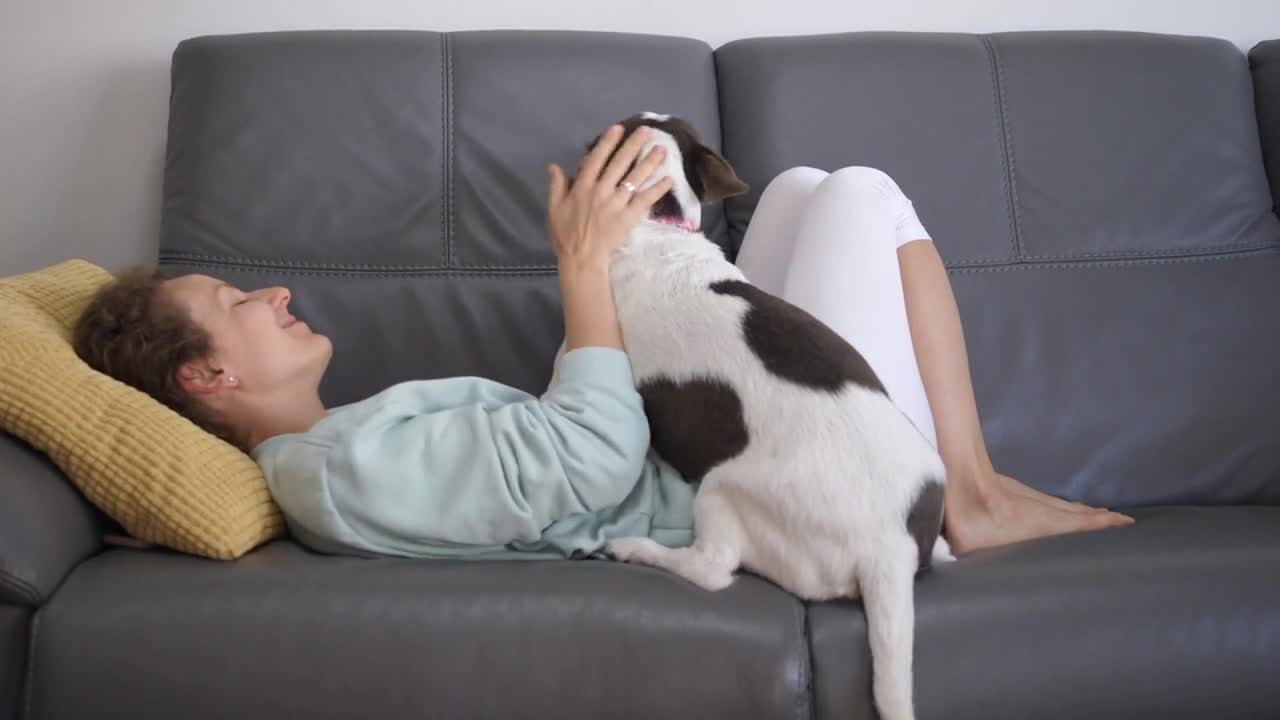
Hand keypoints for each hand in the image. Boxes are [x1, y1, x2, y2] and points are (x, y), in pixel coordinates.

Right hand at [546, 124, 673, 269]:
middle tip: (646, 130)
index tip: (618, 128)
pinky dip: (657, 189)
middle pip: (619, 163)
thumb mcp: (554, 209)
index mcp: (582, 187)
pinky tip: (669, 179)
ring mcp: (616, 203)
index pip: (596, 159)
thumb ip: (556, 186)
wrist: (582, 259)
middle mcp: (601, 190)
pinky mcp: (628, 217)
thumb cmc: (566, 235)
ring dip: (649, 162)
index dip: (607, 143)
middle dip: (633, 145)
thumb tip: (554, 165)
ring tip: (662, 149)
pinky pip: (645, 200)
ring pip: (635, 178)